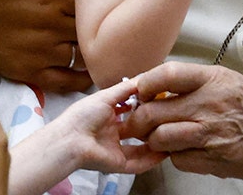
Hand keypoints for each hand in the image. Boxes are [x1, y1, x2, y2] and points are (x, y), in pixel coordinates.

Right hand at [0, 0, 92, 92]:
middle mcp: (52, 26)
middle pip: (93, 28)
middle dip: (101, 24)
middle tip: (107, 19)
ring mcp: (42, 52)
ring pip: (84, 54)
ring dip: (94, 49)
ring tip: (100, 43)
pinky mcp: (30, 72)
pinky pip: (65, 81)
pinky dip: (81, 78)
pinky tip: (88, 70)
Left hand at [46, 77, 166, 173]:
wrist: (70, 139)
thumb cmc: (82, 116)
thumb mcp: (106, 96)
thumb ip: (126, 88)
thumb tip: (144, 78)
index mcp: (107, 116)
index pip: (130, 112)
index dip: (145, 108)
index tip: (160, 102)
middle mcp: (112, 133)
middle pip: (137, 131)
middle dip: (152, 126)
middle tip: (169, 119)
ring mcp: (116, 150)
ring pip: (141, 149)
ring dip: (155, 144)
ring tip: (172, 136)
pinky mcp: (119, 164)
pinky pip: (139, 164)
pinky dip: (152, 160)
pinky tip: (165, 152)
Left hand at [119, 62, 242, 191]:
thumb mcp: (230, 81)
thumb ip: (196, 84)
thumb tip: (161, 89)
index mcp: (214, 80)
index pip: (166, 76)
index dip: (145, 84)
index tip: (140, 90)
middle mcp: (209, 106)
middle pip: (154, 112)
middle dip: (137, 118)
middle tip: (135, 120)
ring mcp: (210, 135)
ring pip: (161, 137)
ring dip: (153, 139)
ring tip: (156, 136)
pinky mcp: (213, 160)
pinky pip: (178, 159)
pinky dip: (174, 156)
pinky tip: (182, 149)